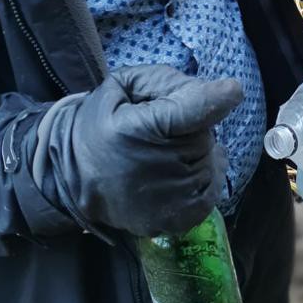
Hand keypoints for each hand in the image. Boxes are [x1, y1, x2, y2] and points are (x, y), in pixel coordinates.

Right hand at [36, 64, 242, 236]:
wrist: (71, 178)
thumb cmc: (101, 126)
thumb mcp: (120, 87)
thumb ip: (162, 81)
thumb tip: (205, 90)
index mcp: (143, 128)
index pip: (192, 111)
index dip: (216, 98)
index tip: (231, 90)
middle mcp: (160, 166)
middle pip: (206, 135)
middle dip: (195, 128)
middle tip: (164, 132)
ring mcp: (170, 198)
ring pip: (211, 163)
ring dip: (200, 154)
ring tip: (169, 154)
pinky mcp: (175, 221)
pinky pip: (212, 193)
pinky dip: (206, 179)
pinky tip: (184, 172)